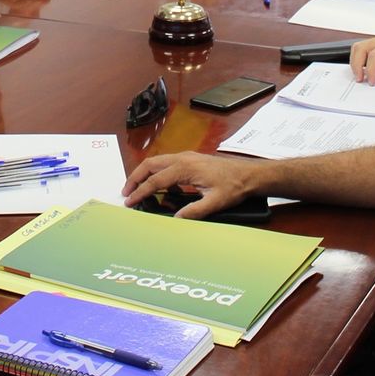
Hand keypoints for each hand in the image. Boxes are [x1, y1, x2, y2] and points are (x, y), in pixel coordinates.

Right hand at [122, 152, 258, 218]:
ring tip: (137, 189)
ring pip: (157, 161)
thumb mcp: (215, 203)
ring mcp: (186, 156)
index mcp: (185, 168)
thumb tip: (175, 218)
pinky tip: (160, 188)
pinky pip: (167, 163)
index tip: (130, 202)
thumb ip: (194, 211)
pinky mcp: (190, 158)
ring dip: (144, 173)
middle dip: (135, 177)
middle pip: (150, 164)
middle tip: (126, 193)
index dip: (140, 192)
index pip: (155, 180)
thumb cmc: (233, 187)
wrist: (248, 174)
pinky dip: (157, 172)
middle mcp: (182, 158)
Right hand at [349, 35, 374, 87]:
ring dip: (355, 61)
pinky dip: (358, 59)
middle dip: (357, 65)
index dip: (371, 69)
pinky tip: (363, 69)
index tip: (372, 82)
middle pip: (362, 48)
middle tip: (360, 80)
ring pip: (359, 47)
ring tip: (360, 75)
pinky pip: (362, 48)